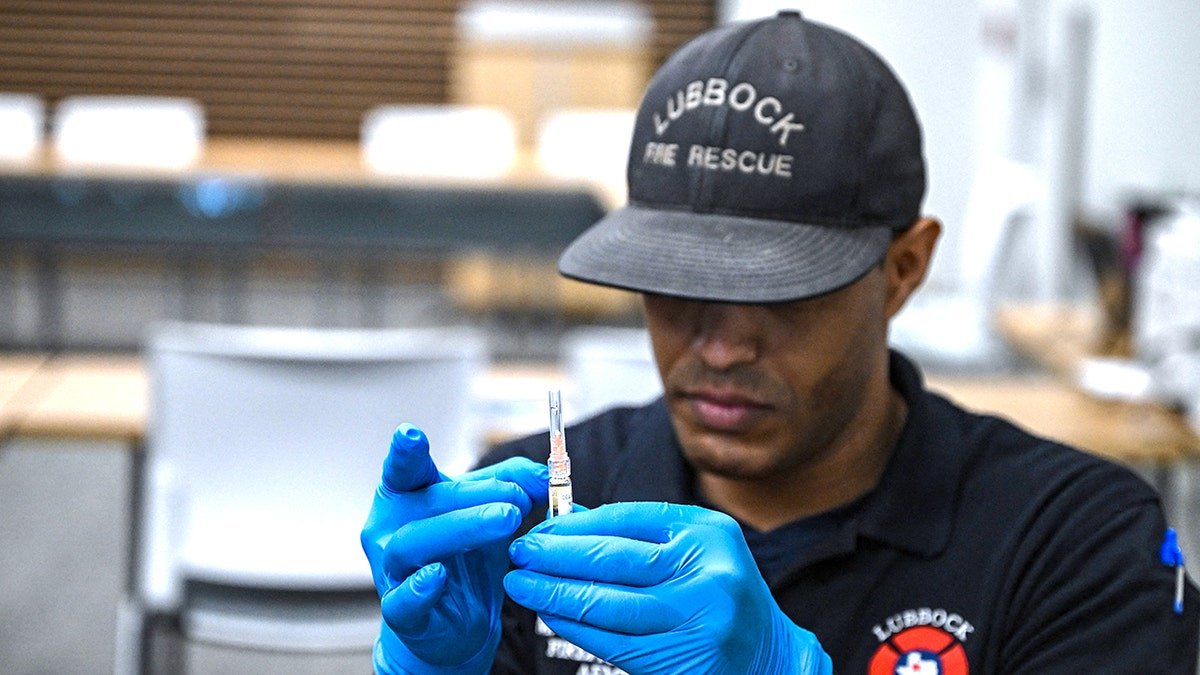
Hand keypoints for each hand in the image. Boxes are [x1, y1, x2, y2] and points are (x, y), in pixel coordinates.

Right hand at [361, 423, 547, 673]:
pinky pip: (402, 600)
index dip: (405, 452)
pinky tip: (438, 576)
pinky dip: (419, 588)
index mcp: (409, 496)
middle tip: (516, 497)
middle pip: (425, 502)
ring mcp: (391, 570)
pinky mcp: (400, 611)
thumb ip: (516, 484)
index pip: (404, 468)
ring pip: (413, 544)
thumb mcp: (492, 511)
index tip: (411, 434)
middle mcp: (392, 528)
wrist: (458, 624)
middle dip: (473, 495)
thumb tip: (545, 473)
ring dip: (461, 527)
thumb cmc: (467, 559)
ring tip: (505, 521)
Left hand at [503, 502, 832, 674]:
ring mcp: (697, 621)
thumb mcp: (696, 553)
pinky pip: (612, 642)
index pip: (629, 520)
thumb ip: (640, 537)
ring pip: (606, 603)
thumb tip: (570, 520)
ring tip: (521, 584)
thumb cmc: (722, 600)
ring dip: (554, 594)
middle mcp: (707, 574)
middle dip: (557, 555)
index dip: (577, 524)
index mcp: (709, 534)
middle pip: (614, 560)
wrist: (771, 661)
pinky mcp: (682, 662)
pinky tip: (550, 615)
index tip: (540, 527)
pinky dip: (575, 627)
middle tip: (520, 552)